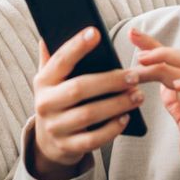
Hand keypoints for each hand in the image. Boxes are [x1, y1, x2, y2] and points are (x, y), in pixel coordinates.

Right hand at [30, 27, 143, 179]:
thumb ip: (52, 58)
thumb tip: (49, 33)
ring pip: (89, 114)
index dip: (77, 46)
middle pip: (79, 89)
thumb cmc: (58, 100)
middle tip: (134, 76)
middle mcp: (45, 104)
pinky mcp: (67, 147)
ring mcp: (55, 127)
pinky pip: (93, 139)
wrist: (47, 142)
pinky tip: (126, 118)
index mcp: (42, 81)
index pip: (60, 60)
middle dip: (110, 81)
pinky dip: (112, 129)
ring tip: (137, 95)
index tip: (96, 32)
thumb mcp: (50, 80)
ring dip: (117, 104)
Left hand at [129, 28, 179, 179]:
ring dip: (167, 57)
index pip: (168, 62)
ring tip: (145, 60)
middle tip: (133, 39)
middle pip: (178, 56)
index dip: (152, 46)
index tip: (133, 34)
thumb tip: (162, 86)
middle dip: (155, 45)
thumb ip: (174, 101)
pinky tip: (178, 85)